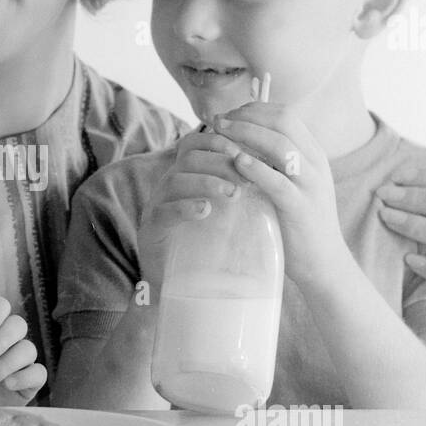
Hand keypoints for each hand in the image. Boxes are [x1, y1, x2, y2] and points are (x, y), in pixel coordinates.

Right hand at [136, 131, 249, 292]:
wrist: (179, 283)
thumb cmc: (205, 243)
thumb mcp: (223, 211)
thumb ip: (236, 190)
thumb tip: (272, 172)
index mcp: (184, 176)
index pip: (195, 143)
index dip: (219, 142)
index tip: (246, 153)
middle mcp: (168, 185)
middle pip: (189, 158)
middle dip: (221, 163)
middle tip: (248, 177)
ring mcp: (157, 206)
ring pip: (176, 181)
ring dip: (208, 183)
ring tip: (234, 194)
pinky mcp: (152, 229)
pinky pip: (164, 211)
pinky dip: (186, 207)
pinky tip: (206, 211)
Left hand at [204, 102, 346, 289]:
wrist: (324, 262)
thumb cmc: (298, 222)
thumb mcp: (291, 184)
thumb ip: (275, 163)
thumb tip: (242, 141)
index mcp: (313, 154)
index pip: (286, 114)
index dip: (254, 109)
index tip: (228, 114)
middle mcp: (315, 164)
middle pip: (284, 122)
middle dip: (247, 116)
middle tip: (219, 121)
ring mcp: (311, 185)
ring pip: (282, 146)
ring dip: (247, 134)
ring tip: (221, 133)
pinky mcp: (301, 208)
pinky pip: (279, 182)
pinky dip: (257, 168)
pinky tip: (237, 162)